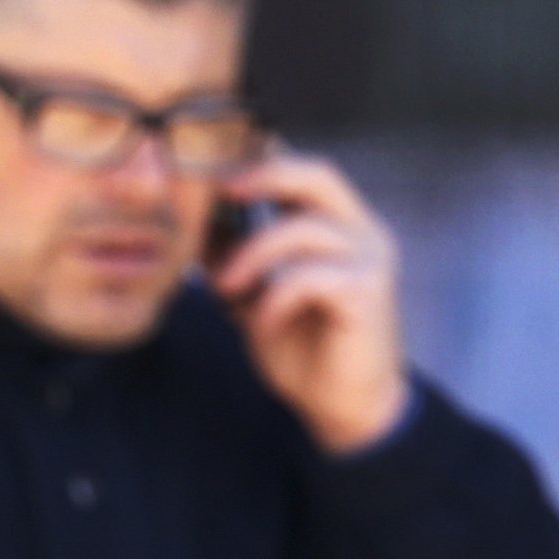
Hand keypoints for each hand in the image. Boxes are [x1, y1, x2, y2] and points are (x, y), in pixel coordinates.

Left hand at [209, 149, 410, 453]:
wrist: (339, 403)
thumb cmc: (299, 342)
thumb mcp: (251, 292)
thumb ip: (229, 253)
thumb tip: (188, 216)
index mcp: (334, 222)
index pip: (301, 169)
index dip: (260, 155)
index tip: (211, 158)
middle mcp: (360, 231)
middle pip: (318, 174)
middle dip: (263, 174)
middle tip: (219, 190)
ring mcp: (370, 259)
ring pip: (305, 228)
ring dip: (253, 254)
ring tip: (223, 287)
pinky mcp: (370, 294)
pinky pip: (312, 278)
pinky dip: (275, 298)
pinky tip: (260, 324)